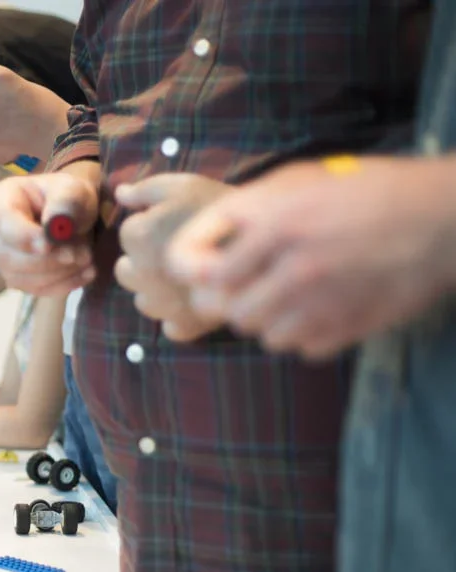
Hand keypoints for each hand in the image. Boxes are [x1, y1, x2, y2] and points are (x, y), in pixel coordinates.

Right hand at [0, 171, 97, 295]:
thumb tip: (53, 226)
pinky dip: (64, 285)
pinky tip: (87, 272)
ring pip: (21, 279)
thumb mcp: (72, 189)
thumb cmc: (69, 196)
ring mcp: (4, 259)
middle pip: (9, 257)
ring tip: (87, 258)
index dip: (25, 238)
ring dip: (59, 274)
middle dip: (48, 260)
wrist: (73, 213)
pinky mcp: (20, 278)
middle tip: (82, 254)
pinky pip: (36, 289)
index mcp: (1, 202)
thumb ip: (64, 202)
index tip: (51, 244)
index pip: (4, 224)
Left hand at [113, 173, 229, 340]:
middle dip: (143, 260)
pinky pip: (170, 327)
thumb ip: (146, 189)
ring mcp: (163, 304)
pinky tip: (196, 299)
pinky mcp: (186, 326)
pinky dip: (179, 317)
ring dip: (157, 290)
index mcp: (140, 237)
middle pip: (126, 271)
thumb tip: (119, 193)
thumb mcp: (185, 185)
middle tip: (176, 250)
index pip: (128, 233)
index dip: (149, 225)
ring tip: (186, 274)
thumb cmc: (223, 206)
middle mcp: (143, 275)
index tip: (174, 222)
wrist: (269, 240)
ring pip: (144, 301)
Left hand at [168, 157, 455, 358]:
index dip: (185, 268)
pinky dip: (302, 334)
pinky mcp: (344, 328)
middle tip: (240, 285)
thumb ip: (247, 211)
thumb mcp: (301, 180)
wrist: (443, 218)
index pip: (190, 263)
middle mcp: (289, 263)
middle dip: (221, 297)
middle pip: (217, 306)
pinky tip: (319, 308)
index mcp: (272, 220)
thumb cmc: (368, 190)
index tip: (196, 268)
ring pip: (255, 332)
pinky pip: (297, 348)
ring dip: (263, 317)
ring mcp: (318, 301)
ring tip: (286, 293)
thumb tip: (202, 250)